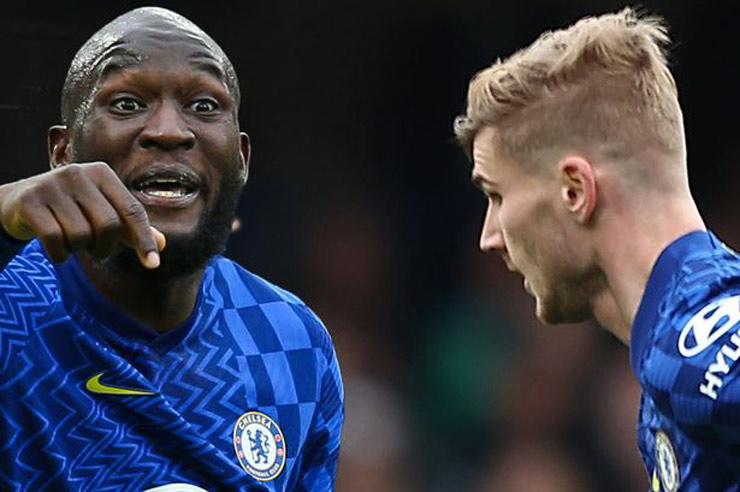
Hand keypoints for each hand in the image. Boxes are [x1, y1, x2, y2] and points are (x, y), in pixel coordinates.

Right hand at [0, 162, 164, 267]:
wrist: (19, 202)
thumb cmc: (72, 209)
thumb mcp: (102, 212)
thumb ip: (131, 228)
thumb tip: (162, 245)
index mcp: (102, 173)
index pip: (132, 211)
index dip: (144, 239)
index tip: (153, 264)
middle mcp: (79, 173)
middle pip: (109, 226)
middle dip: (105, 247)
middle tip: (95, 250)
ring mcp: (52, 185)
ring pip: (81, 235)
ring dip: (79, 250)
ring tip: (72, 242)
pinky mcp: (30, 200)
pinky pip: (54, 240)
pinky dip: (60, 255)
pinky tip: (58, 251)